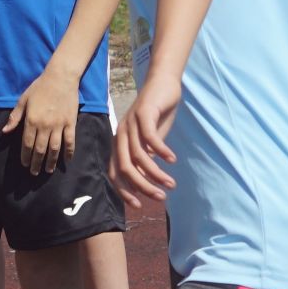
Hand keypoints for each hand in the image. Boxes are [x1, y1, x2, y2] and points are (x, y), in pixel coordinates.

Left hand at [5, 66, 80, 175]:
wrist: (60, 78)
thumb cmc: (39, 88)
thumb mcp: (23, 101)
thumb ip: (14, 118)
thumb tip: (4, 132)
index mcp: (31, 120)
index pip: (27, 144)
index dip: (25, 156)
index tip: (24, 164)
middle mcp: (45, 125)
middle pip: (40, 149)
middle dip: (36, 163)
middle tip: (33, 172)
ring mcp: (59, 125)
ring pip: (54, 148)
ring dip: (51, 161)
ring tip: (47, 170)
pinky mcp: (71, 123)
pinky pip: (70, 141)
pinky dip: (69, 152)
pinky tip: (66, 160)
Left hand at [112, 71, 181, 208]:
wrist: (162, 82)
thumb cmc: (156, 113)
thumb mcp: (150, 140)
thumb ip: (146, 158)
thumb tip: (145, 179)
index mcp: (119, 143)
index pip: (115, 173)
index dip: (124, 191)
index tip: (139, 206)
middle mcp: (121, 135)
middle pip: (126, 169)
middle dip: (142, 187)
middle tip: (161, 198)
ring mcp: (130, 124)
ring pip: (139, 156)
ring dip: (155, 174)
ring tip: (171, 184)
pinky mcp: (143, 114)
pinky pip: (150, 138)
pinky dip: (161, 152)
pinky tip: (172, 160)